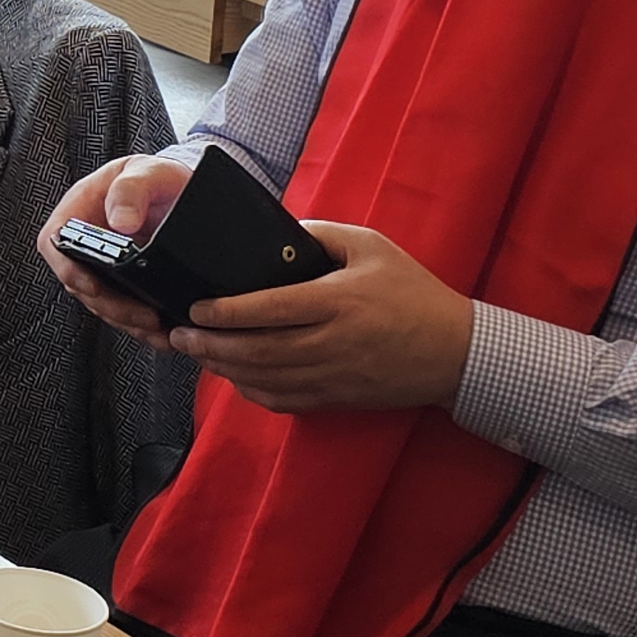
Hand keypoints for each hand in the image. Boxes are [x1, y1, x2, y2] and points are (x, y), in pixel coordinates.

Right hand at [38, 155, 190, 350]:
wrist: (183, 189)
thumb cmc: (160, 175)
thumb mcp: (149, 172)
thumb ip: (131, 190)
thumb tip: (120, 221)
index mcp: (79, 208)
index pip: (55, 243)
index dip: (69, 269)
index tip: (94, 287)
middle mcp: (84, 240)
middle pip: (79, 282)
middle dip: (109, 306)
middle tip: (143, 317)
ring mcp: (102, 263)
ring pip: (100, 302)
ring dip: (125, 321)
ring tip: (157, 330)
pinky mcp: (122, 280)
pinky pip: (121, 307)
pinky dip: (139, 323)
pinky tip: (162, 332)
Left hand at [165, 222, 476, 416]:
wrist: (457, 353)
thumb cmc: (413, 293)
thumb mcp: (372, 247)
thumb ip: (320, 236)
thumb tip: (274, 234)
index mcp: (339, 302)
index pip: (271, 310)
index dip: (226, 312)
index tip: (195, 308)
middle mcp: (332, 344)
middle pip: (258, 351)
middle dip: (211, 345)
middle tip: (178, 335)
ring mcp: (334, 377)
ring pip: (266, 380)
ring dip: (224, 369)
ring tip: (196, 353)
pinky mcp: (337, 399)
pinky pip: (284, 402)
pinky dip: (252, 392)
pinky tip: (234, 377)